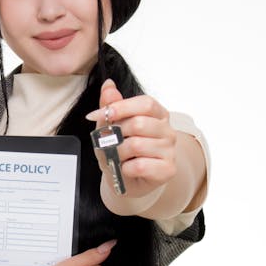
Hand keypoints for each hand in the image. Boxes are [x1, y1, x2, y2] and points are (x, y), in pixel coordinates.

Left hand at [86, 79, 177, 198]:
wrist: (124, 180)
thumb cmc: (120, 151)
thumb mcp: (109, 127)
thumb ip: (111, 106)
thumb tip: (108, 85)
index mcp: (157, 114)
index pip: (145, 103)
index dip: (120, 107)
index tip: (95, 115)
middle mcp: (167, 130)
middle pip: (139, 124)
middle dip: (116, 135)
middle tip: (109, 143)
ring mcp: (170, 150)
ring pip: (137, 145)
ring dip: (118, 153)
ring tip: (118, 157)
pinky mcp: (168, 169)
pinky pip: (140, 165)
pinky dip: (125, 168)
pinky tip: (127, 169)